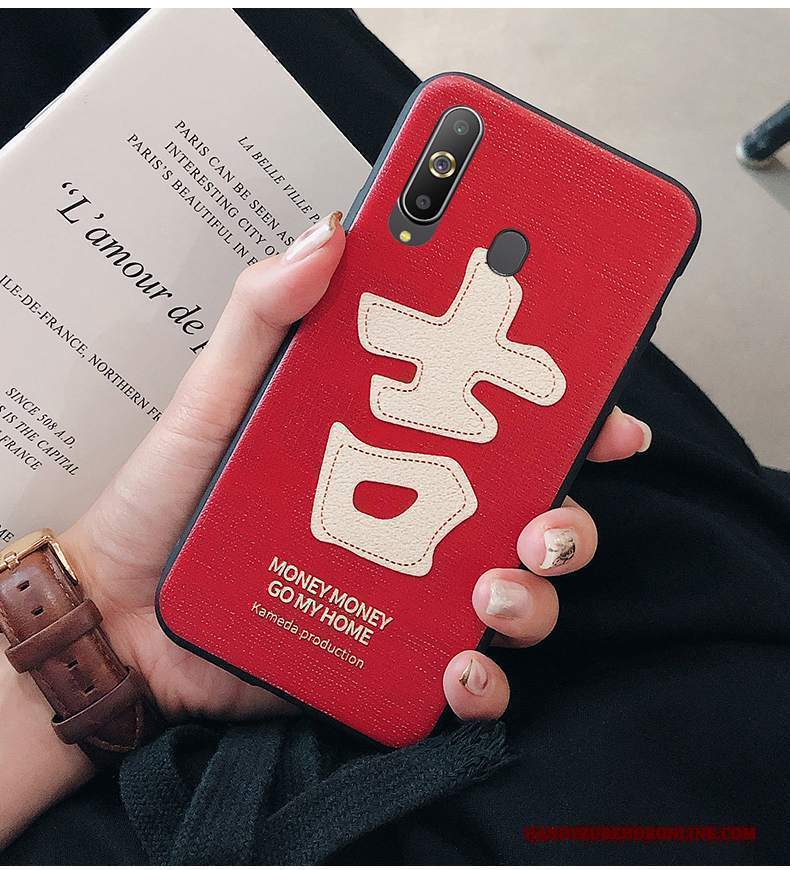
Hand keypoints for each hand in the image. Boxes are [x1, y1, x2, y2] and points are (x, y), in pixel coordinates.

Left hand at [62, 212, 651, 723]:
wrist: (123, 611)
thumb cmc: (172, 496)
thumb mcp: (216, 393)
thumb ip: (267, 312)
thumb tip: (331, 234)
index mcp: (392, 442)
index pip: (498, 421)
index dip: (565, 411)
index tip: (602, 407)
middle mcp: (417, 514)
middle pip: (532, 512)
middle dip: (568, 517)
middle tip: (545, 518)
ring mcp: (409, 589)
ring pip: (516, 594)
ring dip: (533, 596)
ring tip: (491, 588)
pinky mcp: (386, 654)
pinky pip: (463, 679)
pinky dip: (480, 683)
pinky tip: (456, 669)